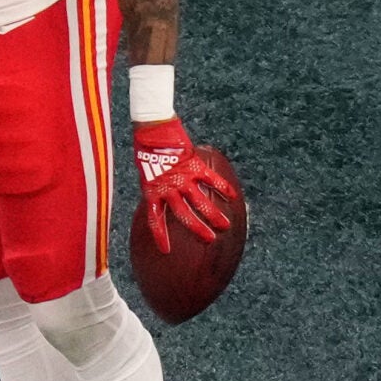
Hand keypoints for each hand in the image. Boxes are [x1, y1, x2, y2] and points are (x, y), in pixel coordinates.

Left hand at [132, 118, 237, 250]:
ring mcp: (182, 177)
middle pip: (184, 215)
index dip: (160, 235)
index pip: (155, 219)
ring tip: (225, 226)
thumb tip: (162, 201)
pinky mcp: (193, 165)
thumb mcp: (146, 174)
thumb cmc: (147, 151)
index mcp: (152, 191)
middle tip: (210, 240)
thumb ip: (157, 188)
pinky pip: (211, 179)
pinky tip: (233, 196)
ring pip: (200, 201)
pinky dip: (222, 187)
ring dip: (213, 214)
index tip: (166, 251)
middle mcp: (167, 188)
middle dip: (197, 229)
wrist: (152, 129)